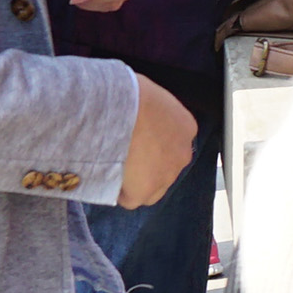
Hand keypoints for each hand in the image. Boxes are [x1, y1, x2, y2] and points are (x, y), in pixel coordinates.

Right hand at [116, 75, 198, 207]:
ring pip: (151, 188)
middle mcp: (182, 153)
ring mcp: (166, 174)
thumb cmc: (128, 92)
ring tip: (112, 169)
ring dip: (134, 182)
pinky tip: (107, 179)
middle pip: (165, 168)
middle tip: (122, 156)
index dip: (150, 145)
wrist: (119, 109)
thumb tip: (136, 110)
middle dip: (146, 166)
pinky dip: (119, 192)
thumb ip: (151, 110)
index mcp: (185, 126)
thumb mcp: (147, 93)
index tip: (134, 141)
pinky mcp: (146, 190)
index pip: (172, 143)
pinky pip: (131, 199)